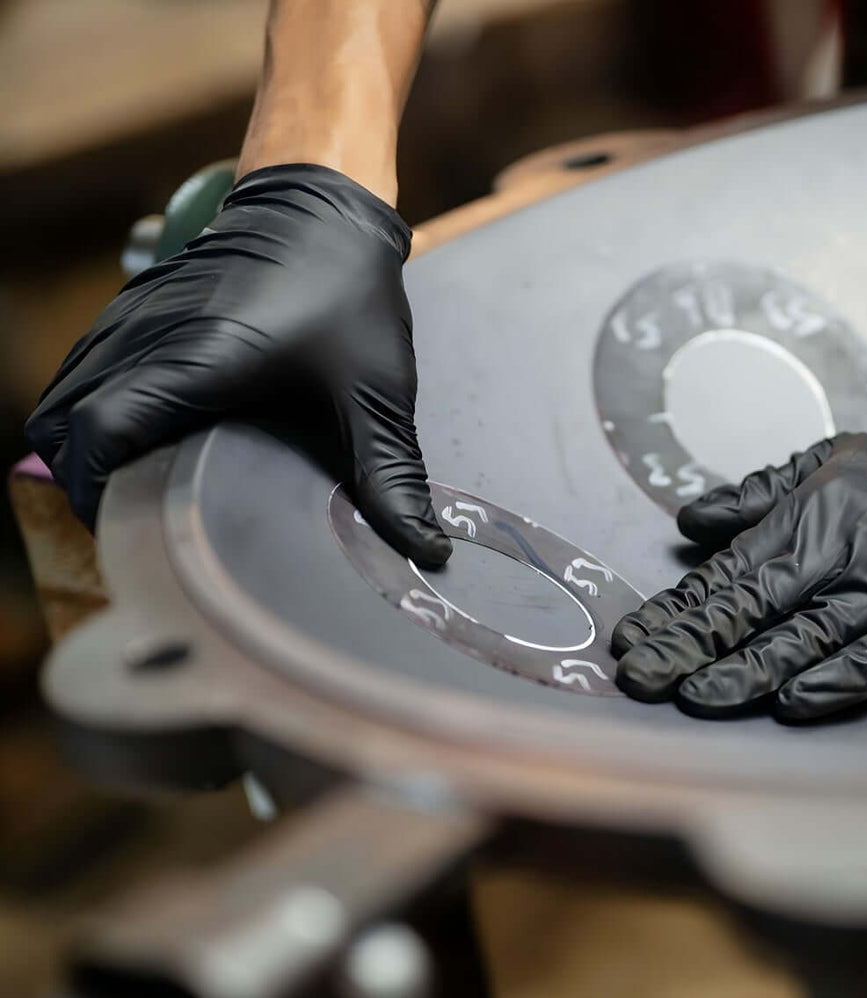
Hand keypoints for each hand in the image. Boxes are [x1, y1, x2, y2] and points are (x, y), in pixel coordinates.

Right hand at [25, 164, 450, 565]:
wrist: (324, 200)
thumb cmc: (348, 287)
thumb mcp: (377, 394)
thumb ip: (391, 476)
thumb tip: (425, 546)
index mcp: (199, 360)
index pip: (98, 429)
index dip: (101, 487)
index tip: (135, 522)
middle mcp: (149, 336)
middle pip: (60, 421)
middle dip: (84, 479)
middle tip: (138, 517)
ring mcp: (133, 317)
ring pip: (62, 393)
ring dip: (81, 444)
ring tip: (134, 488)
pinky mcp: (135, 309)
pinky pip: (83, 367)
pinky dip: (89, 407)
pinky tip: (137, 437)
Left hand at [612, 376, 866, 720]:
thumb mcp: (833, 460)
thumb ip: (759, 495)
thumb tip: (690, 522)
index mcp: (813, 518)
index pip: (731, 575)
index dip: (679, 611)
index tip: (631, 638)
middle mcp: (847, 555)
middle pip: (757, 610)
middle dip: (692, 646)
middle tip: (639, 678)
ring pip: (811, 639)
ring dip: (749, 671)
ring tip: (694, 697)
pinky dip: (840, 680)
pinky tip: (793, 703)